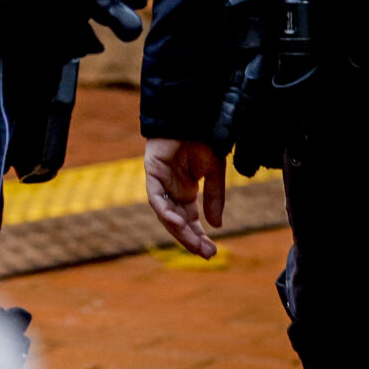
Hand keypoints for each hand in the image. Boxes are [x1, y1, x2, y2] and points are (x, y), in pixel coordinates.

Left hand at [145, 137, 225, 258]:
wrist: (195, 115)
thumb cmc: (204, 139)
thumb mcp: (215, 172)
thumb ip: (215, 198)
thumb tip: (216, 226)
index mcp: (186, 191)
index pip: (190, 220)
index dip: (199, 236)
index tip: (211, 252)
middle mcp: (172, 190)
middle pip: (178, 221)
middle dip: (190, 239)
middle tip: (206, 254)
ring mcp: (161, 182)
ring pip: (166, 213)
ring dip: (179, 230)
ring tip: (194, 243)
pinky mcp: (152, 171)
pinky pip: (155, 196)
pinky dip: (164, 210)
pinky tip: (175, 221)